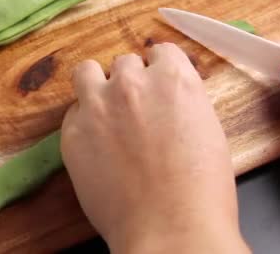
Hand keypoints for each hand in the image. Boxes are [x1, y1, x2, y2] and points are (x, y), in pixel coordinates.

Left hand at [61, 43, 249, 253]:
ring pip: (87, 72)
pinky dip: (83, 123)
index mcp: (173, 78)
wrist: (170, 228)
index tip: (156, 85)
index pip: (159, 51)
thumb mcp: (206, 129)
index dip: (158, 70)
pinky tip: (96, 147)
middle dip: (130, 83)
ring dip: (97, 87)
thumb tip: (166, 101)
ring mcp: (98, 105)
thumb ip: (181, 102)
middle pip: (124, 63)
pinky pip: (73, 113)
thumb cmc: (201, 189)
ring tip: (104, 112)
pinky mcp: (72, 132)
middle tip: (135, 111)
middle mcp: (132, 82)